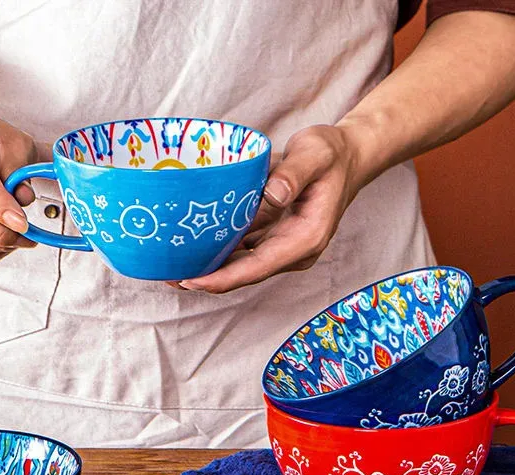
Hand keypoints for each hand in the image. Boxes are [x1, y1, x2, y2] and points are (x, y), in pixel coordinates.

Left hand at [178, 125, 361, 292]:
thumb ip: (294, 173)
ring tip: (169, 268)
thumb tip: (272, 194)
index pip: (258, 268)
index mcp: (305, 239)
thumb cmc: (332, 155)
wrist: (347, 158)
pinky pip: (240, 252)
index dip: (224, 278)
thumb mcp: (315, 154)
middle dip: (207, 279)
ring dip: (208, 269)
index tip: (193, 281)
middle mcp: (293, 251)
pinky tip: (189, 248)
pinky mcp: (272, 239)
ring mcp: (281, 247)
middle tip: (167, 277)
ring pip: (240, 267)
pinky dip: (216, 253)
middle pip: (244, 275)